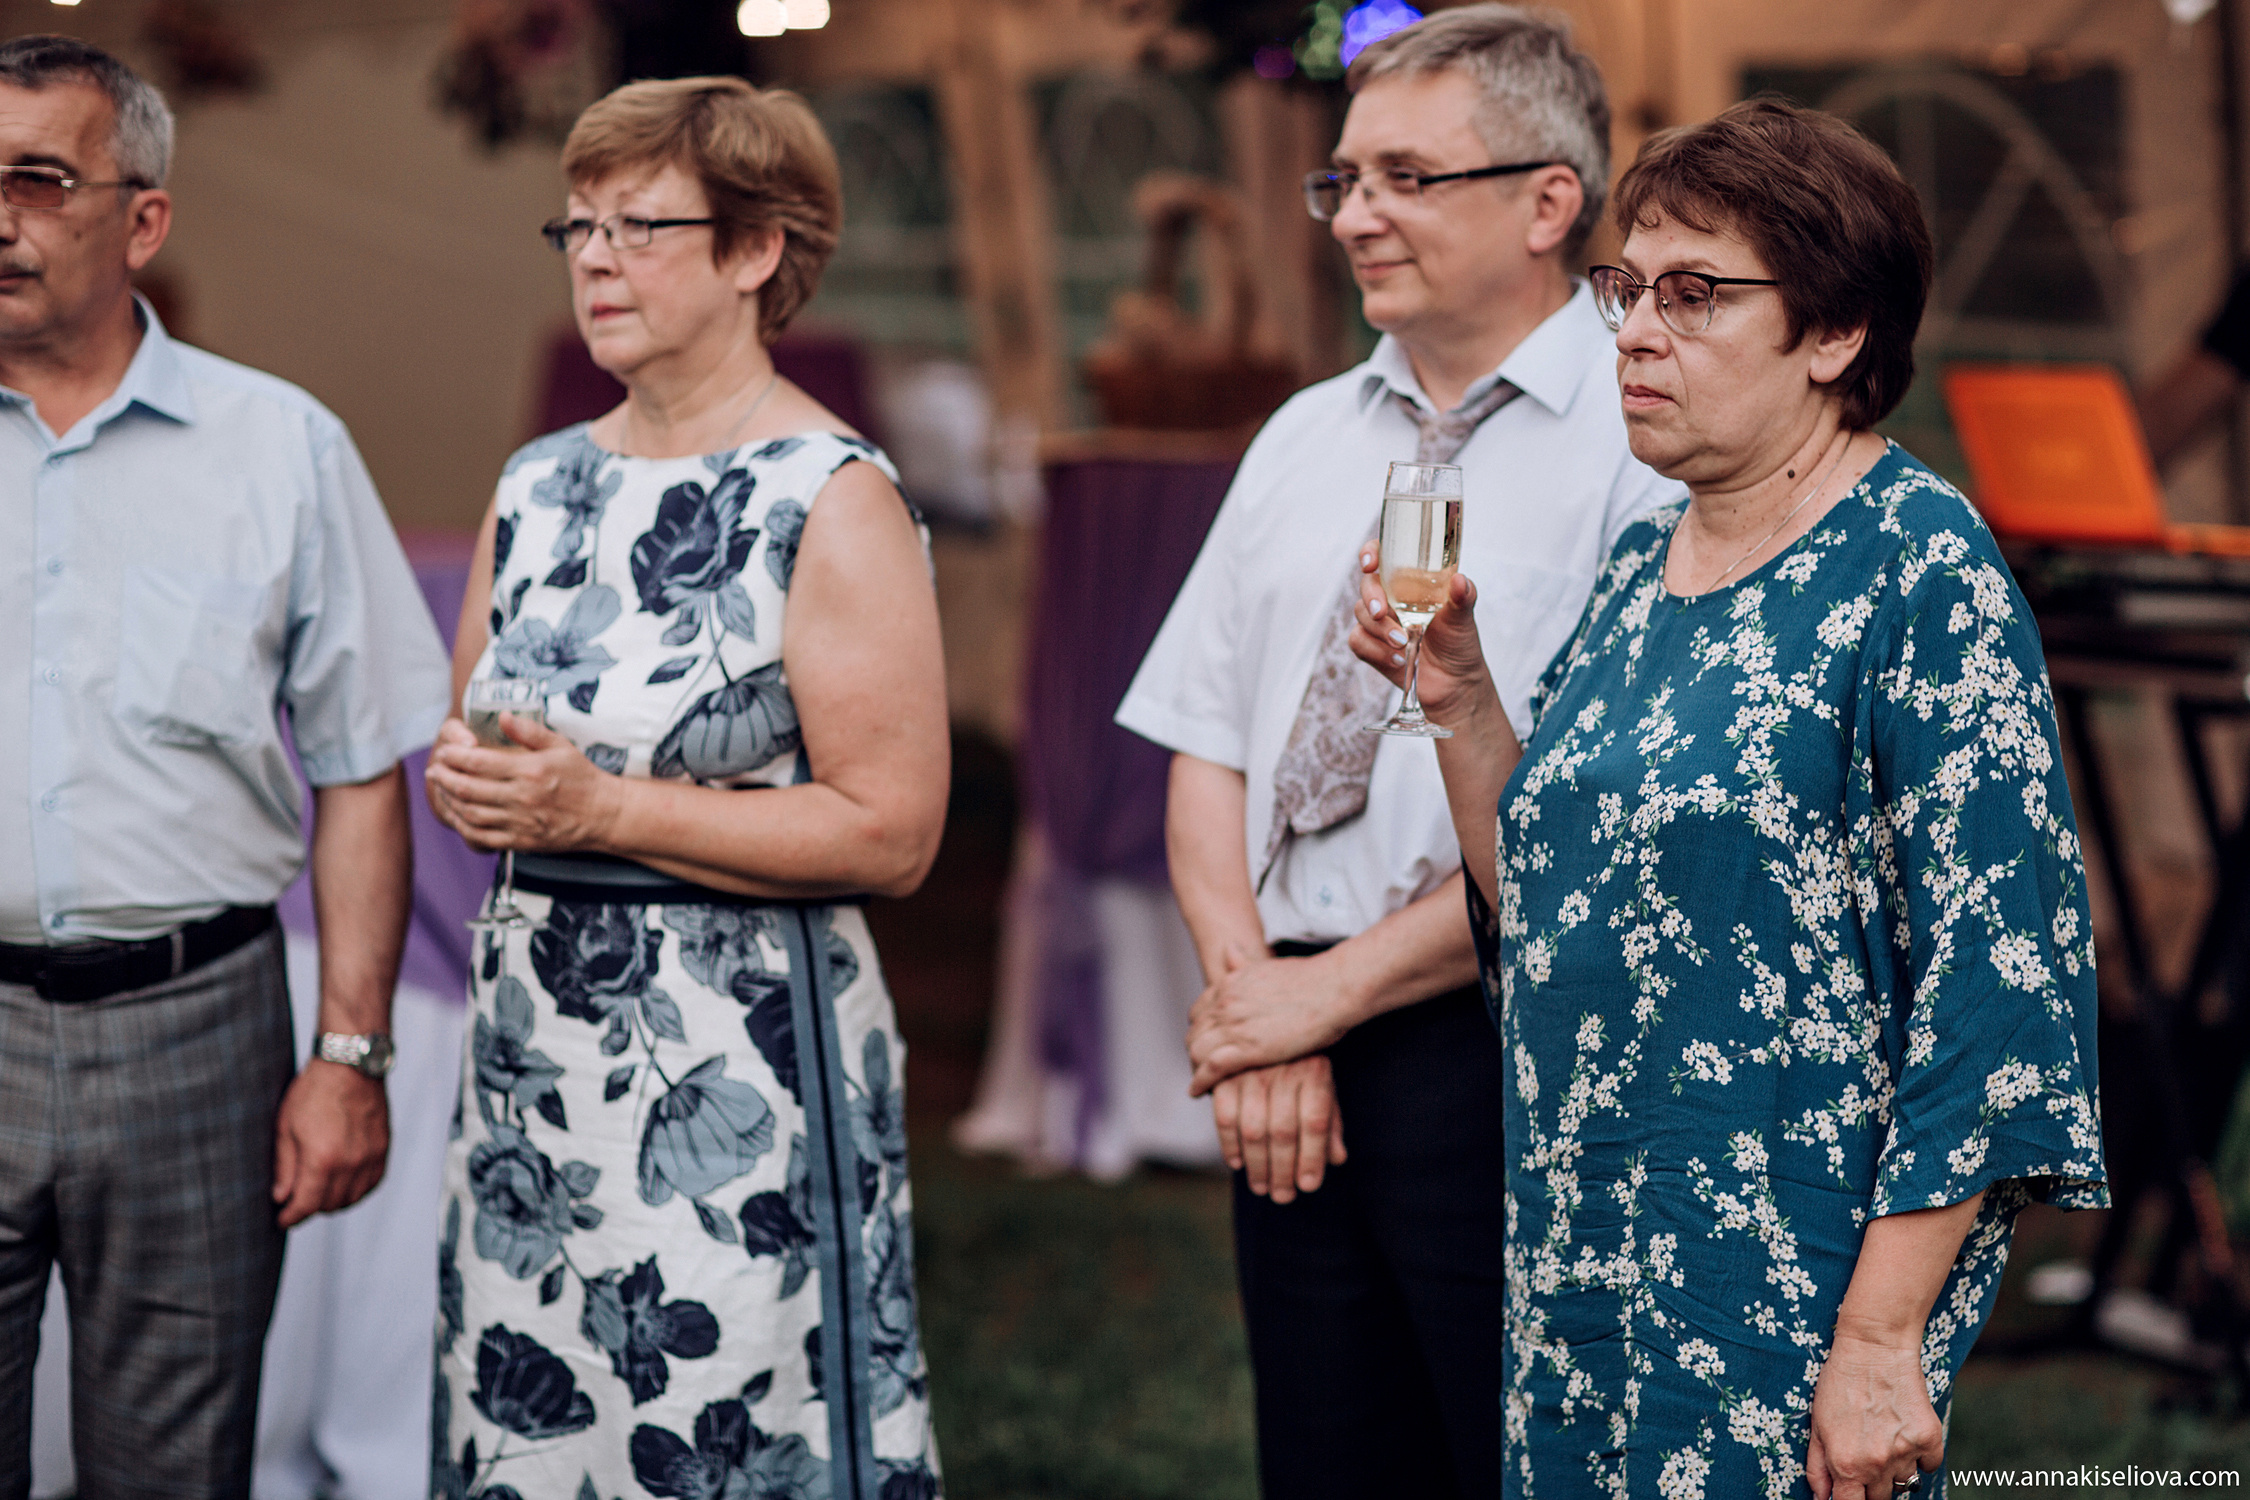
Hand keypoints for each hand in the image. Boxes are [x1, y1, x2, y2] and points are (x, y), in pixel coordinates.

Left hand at [272, 1061, 389, 1227]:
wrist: (351, 1064)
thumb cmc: (316, 1088)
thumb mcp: (286, 1127)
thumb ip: (284, 1166)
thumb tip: (281, 1195)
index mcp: (321, 1159)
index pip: (306, 1205)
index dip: (291, 1217)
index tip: (283, 1220)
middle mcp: (350, 1163)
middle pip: (329, 1205)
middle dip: (310, 1208)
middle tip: (296, 1201)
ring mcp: (370, 1157)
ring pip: (352, 1199)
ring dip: (334, 1201)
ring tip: (319, 1192)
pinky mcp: (383, 1149)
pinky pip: (372, 1184)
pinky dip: (357, 1190)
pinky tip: (343, 1182)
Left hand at [425, 714, 619, 853]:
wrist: (603, 814)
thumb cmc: (581, 776)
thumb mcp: (560, 745)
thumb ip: (529, 731)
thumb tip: (503, 716)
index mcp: (530, 770)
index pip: (478, 762)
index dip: (454, 756)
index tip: (444, 751)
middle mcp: (523, 797)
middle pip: (468, 788)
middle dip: (444, 777)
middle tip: (434, 769)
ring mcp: (521, 821)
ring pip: (470, 814)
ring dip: (449, 801)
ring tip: (441, 790)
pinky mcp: (521, 840)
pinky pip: (482, 837)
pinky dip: (463, 827)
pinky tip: (456, 816)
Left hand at [1188, 944, 1358, 1094]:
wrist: (1333, 989)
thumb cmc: (1311, 979)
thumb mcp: (1267, 965)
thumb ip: (1244, 962)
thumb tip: (1229, 949)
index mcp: (1230, 984)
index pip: (1198, 1012)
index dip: (1200, 1030)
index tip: (1206, 1043)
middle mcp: (1226, 1003)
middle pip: (1194, 1033)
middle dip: (1195, 1051)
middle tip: (1201, 1067)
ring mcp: (1234, 1025)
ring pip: (1196, 1051)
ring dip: (1195, 1068)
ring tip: (1201, 1083)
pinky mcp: (1247, 1048)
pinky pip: (1210, 1068)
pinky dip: (1200, 1082)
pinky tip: (1198, 1092)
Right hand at [1210, 1056, 1346, 1202]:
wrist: (1264, 1024)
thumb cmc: (1300, 1065)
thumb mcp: (1322, 1085)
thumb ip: (1330, 1121)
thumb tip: (1338, 1158)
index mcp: (1314, 1071)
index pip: (1315, 1122)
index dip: (1312, 1158)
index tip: (1308, 1186)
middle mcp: (1283, 1070)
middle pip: (1283, 1131)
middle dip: (1283, 1171)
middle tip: (1282, 1196)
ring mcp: (1251, 1071)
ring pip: (1253, 1130)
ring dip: (1257, 1165)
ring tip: (1262, 1187)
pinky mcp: (1224, 1075)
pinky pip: (1225, 1117)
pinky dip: (1229, 1144)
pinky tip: (1238, 1163)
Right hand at [1346, 543, 1494, 727]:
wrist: (1455, 685)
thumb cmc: (1459, 644)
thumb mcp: (1463, 618)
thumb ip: (1463, 597)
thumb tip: (1460, 581)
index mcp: (1412, 582)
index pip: (1384, 556)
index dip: (1371, 553)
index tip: (1371, 564)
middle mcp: (1392, 598)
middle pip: (1366, 584)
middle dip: (1371, 597)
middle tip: (1383, 612)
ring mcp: (1380, 623)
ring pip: (1360, 614)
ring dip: (1380, 629)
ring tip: (1403, 642)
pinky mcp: (1372, 647)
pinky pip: (1357, 641)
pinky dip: (1376, 650)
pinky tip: (1397, 658)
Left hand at [1805, 1328, 1944, 1499]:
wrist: (1874, 1349)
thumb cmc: (1839, 1384)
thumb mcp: (1816, 1425)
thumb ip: (1817, 1468)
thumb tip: (1821, 1498)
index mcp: (1846, 1465)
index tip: (1853, 1492)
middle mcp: (1877, 1465)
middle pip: (1880, 1499)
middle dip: (1872, 1485)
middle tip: (1867, 1456)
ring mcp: (1906, 1453)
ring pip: (1906, 1484)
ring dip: (1896, 1469)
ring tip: (1884, 1437)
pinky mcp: (1929, 1439)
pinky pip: (1930, 1466)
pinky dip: (1921, 1457)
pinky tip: (1905, 1433)